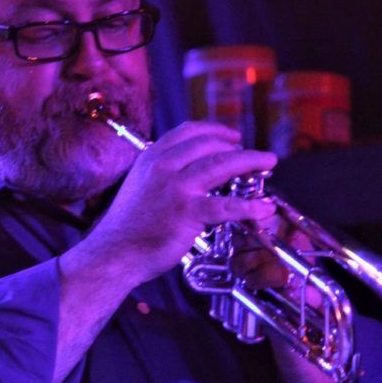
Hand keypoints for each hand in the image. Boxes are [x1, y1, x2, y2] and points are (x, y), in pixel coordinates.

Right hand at [84, 121, 277, 285]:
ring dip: (250, 161)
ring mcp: (177, 188)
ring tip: (267, 163)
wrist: (114, 252)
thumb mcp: (139, 185)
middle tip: (255, 154)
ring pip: (222, 165)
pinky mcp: (188, 212)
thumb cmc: (127, 226)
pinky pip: (226, 205)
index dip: (215, 131)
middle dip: (238, 147)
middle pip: (210, 145)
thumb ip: (161, 174)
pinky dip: (249, 206)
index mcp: (152, 158)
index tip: (231, 136)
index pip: (188, 131)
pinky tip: (264, 208)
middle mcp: (164, 166)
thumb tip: (189, 172)